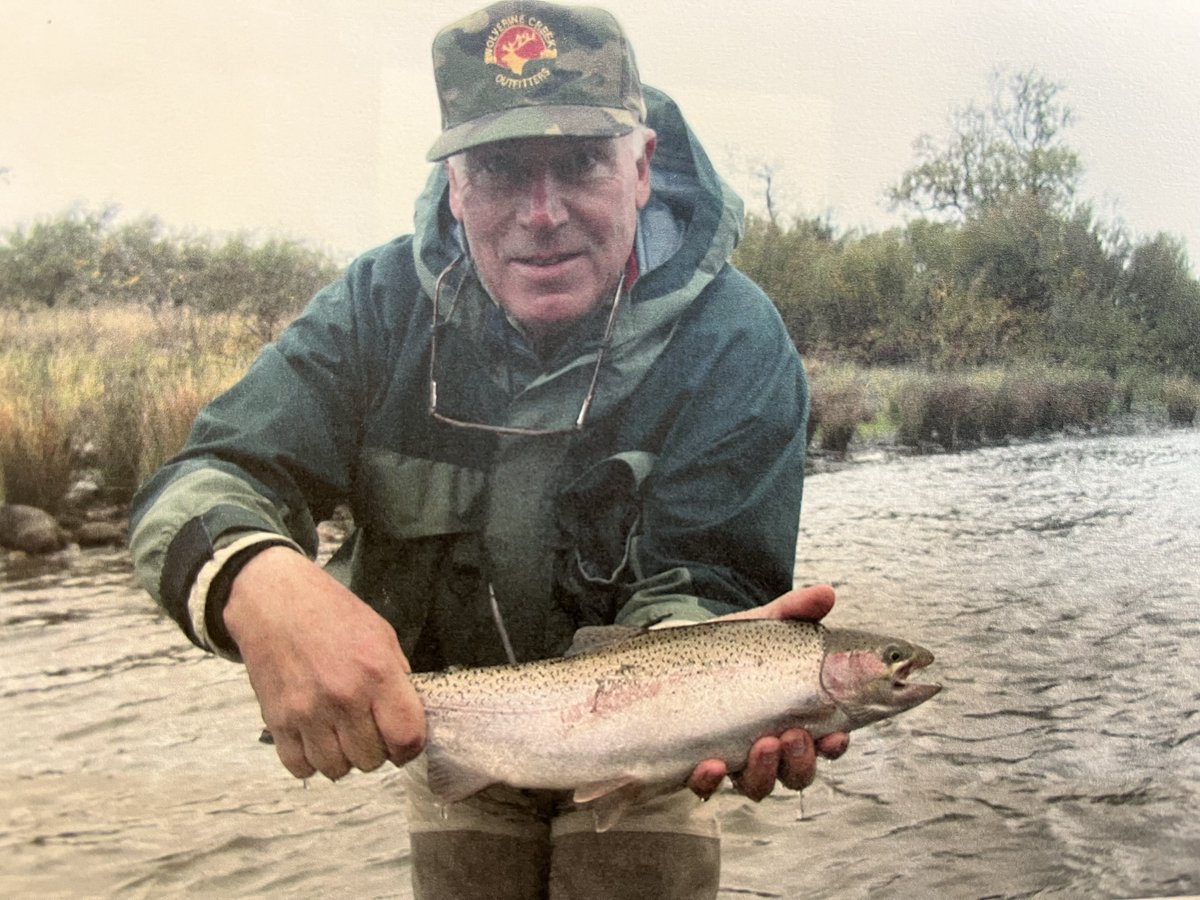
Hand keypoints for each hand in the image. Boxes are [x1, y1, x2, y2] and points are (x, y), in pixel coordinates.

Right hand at [223, 546, 425, 780]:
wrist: (275, 601)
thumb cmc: (330, 613)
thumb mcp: (381, 634)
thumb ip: (398, 677)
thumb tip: (408, 715)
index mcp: (377, 672)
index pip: (406, 737)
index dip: (410, 747)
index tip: (404, 742)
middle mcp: (343, 697)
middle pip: (372, 760)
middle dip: (375, 750)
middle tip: (368, 730)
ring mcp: (308, 712)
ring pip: (336, 769)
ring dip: (343, 758)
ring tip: (341, 733)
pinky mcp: (277, 721)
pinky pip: (300, 767)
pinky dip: (310, 760)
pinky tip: (315, 738)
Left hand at [686, 584, 849, 800]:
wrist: (671, 655)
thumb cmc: (727, 648)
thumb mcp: (760, 625)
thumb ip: (793, 611)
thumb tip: (826, 593)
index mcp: (792, 716)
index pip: (826, 742)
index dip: (835, 744)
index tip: (835, 735)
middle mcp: (768, 745)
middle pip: (797, 772)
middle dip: (801, 761)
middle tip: (793, 736)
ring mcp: (734, 759)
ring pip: (759, 784)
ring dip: (765, 772)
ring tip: (762, 745)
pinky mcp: (698, 765)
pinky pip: (707, 786)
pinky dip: (711, 781)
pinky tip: (711, 764)